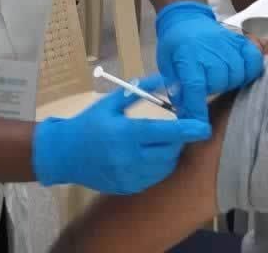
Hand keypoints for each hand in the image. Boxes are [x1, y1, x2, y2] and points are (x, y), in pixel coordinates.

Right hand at [33, 76, 210, 194]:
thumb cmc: (88, 123)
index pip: (164, 132)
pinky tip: (149, 155)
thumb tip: (167, 79)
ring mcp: (128, 176)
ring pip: (164, 167)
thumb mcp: (111, 102)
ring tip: (160, 141)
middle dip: (178, 140)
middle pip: (169, 151)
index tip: (204, 127)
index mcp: (124, 133)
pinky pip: (154, 178)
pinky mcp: (128, 188)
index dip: (187, 130)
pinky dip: (158, 166)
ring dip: (170, 153)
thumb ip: (141, 91)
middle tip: (176, 129)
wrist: (63, 154)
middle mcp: (128, 158)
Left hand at [155, 1, 263, 122]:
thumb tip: (186, 117)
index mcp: (187, 57)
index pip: (195, 88)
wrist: (185, 19)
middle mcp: (209, 50)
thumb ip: (178, 92)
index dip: (198, 110)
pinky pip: (253, 59)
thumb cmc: (174, 47)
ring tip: (220, 77)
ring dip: (230, 80)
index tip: (201, 127)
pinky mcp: (239, 41)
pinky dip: (251, 67)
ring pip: (238, 74)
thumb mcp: (167, 68)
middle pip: (220, 82)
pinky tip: (241, 71)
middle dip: (213, 89)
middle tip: (205, 84)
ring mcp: (227, 44)